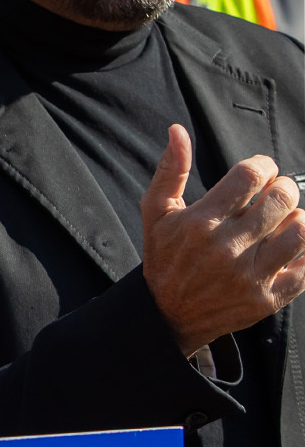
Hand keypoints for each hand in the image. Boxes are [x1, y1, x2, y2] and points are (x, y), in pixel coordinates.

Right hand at [142, 125, 304, 355]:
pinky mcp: (268, 298)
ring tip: (284, 221)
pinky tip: (292, 246)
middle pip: (281, 199)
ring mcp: (250, 276)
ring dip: (298, 219)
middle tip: (274, 194)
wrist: (168, 315)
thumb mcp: (157, 213)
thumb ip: (171, 170)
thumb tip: (178, 131)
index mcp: (199, 223)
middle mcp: (225, 249)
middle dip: (283, 188)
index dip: (263, 166)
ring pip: (301, 231)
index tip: (261, 172)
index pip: (249, 176)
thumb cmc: (165, 257)